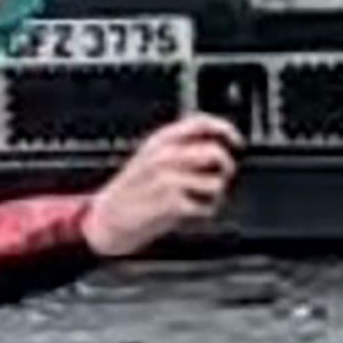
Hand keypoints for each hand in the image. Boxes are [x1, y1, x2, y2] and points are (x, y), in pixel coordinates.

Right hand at [80, 116, 240, 259]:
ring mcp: (168, 179)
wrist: (105, 220)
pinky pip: (207, 207)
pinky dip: (203, 214)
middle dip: (224, 169)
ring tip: (197, 201)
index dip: (225, 129)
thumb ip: (179, 147)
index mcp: (160, 140)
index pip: (200, 122)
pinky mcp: (171, 203)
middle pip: (215, 152)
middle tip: (218, 180)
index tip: (236, 142)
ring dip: (214, 196)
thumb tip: (216, 144)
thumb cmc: (130, 192)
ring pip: (216, 182)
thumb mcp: (149, 158)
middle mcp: (165, 155)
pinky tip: (188, 214)